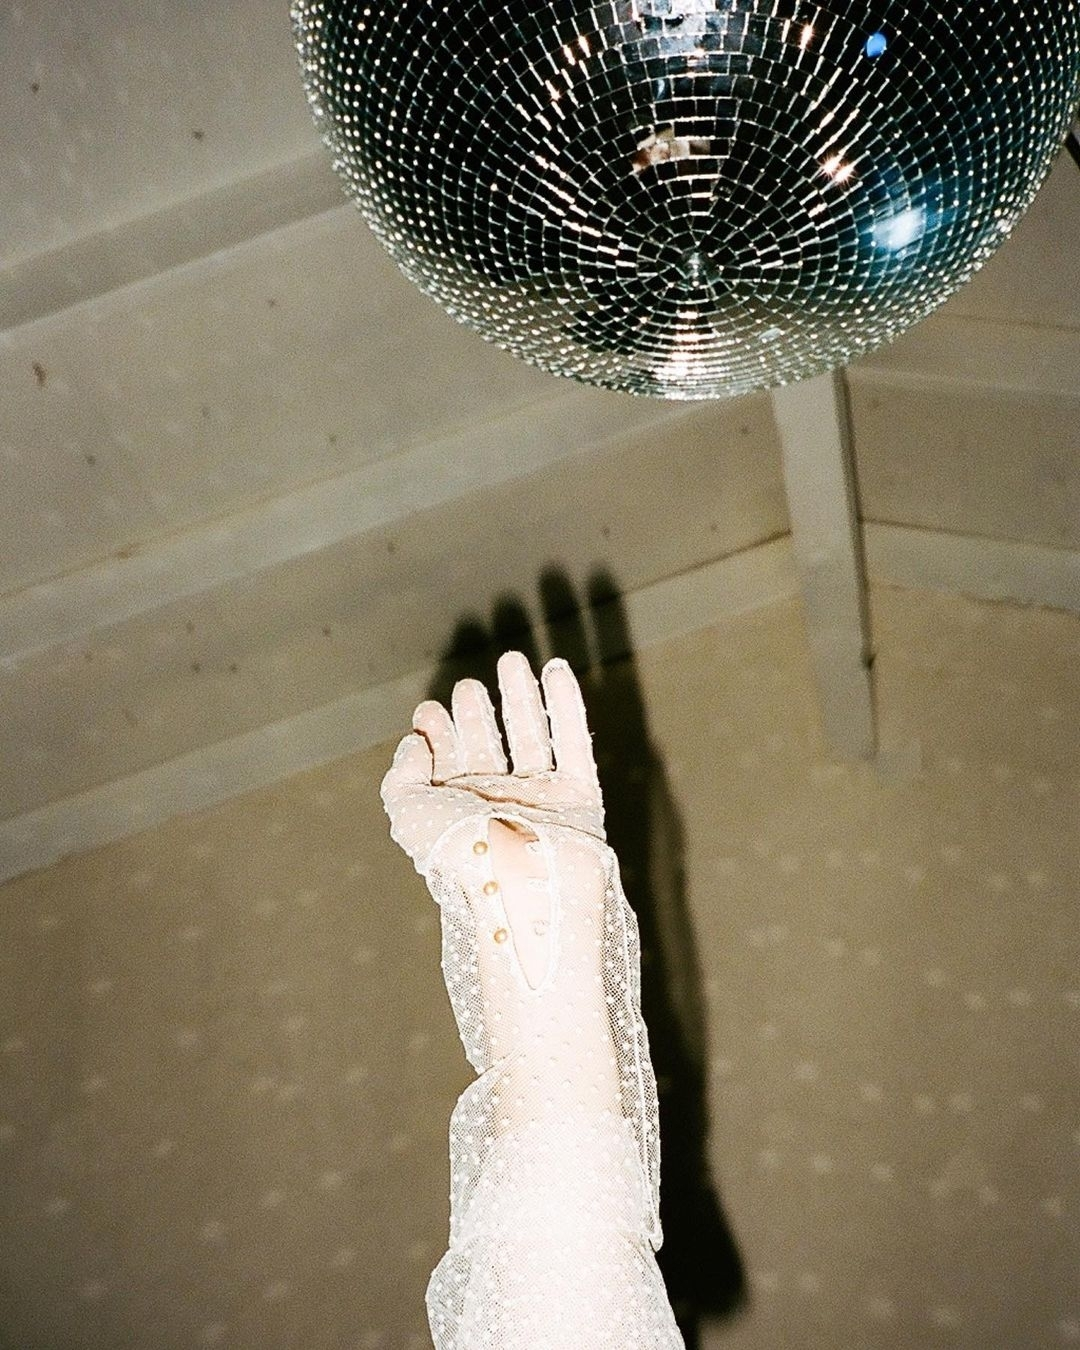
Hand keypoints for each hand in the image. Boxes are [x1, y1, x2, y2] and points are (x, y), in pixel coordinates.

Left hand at [380, 650, 603, 876]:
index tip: (427, 710)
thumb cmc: (462, 854)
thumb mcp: (411, 813)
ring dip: (521, 698)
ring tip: (513, 659)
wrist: (522, 885)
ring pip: (530, 738)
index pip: (446, 766)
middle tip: (466, 686)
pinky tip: (557, 671)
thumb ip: (403, 776)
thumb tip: (413, 745)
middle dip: (476, 715)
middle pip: (486, 750)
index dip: (436, 735)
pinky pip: (572, 744)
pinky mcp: (578, 797)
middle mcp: (497, 804)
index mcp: (457, 812)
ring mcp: (540, 800)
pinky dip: (566, 705)